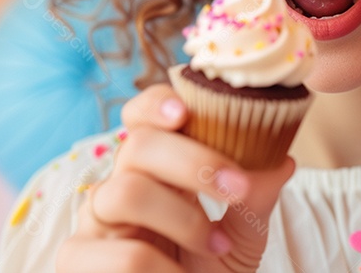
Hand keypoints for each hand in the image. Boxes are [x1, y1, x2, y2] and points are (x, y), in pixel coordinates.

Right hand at [55, 83, 294, 271]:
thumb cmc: (209, 271)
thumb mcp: (242, 235)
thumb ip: (257, 198)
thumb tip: (283, 160)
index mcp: (156, 169)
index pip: (142, 117)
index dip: (155, 104)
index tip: (185, 112)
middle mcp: (118, 184)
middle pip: (138, 145)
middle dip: (193, 161)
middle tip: (238, 188)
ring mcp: (94, 222)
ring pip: (127, 191)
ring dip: (184, 218)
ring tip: (216, 245)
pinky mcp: (78, 260)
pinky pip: (122, 253)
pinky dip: (162, 267)